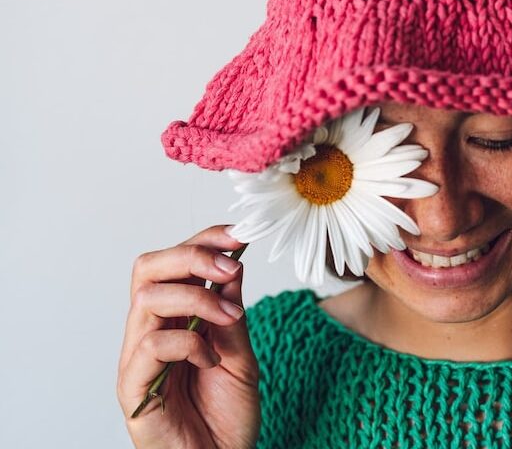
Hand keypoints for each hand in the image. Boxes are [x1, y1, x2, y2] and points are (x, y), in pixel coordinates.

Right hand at [117, 226, 260, 448]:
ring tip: (231, 318)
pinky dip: (188, 342)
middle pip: (148, 268)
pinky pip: (150, 344)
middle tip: (230, 267)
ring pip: (148, 299)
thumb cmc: (227, 415)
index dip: (203, 240)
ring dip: (197, 297)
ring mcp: (137, 358)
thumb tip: (232, 261)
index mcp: (174, 317)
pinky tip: (211, 360)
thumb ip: (230, 309)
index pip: (174, 262)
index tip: (239, 234)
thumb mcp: (240, 351)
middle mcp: (149, 330)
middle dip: (191, 256)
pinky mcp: (132, 388)